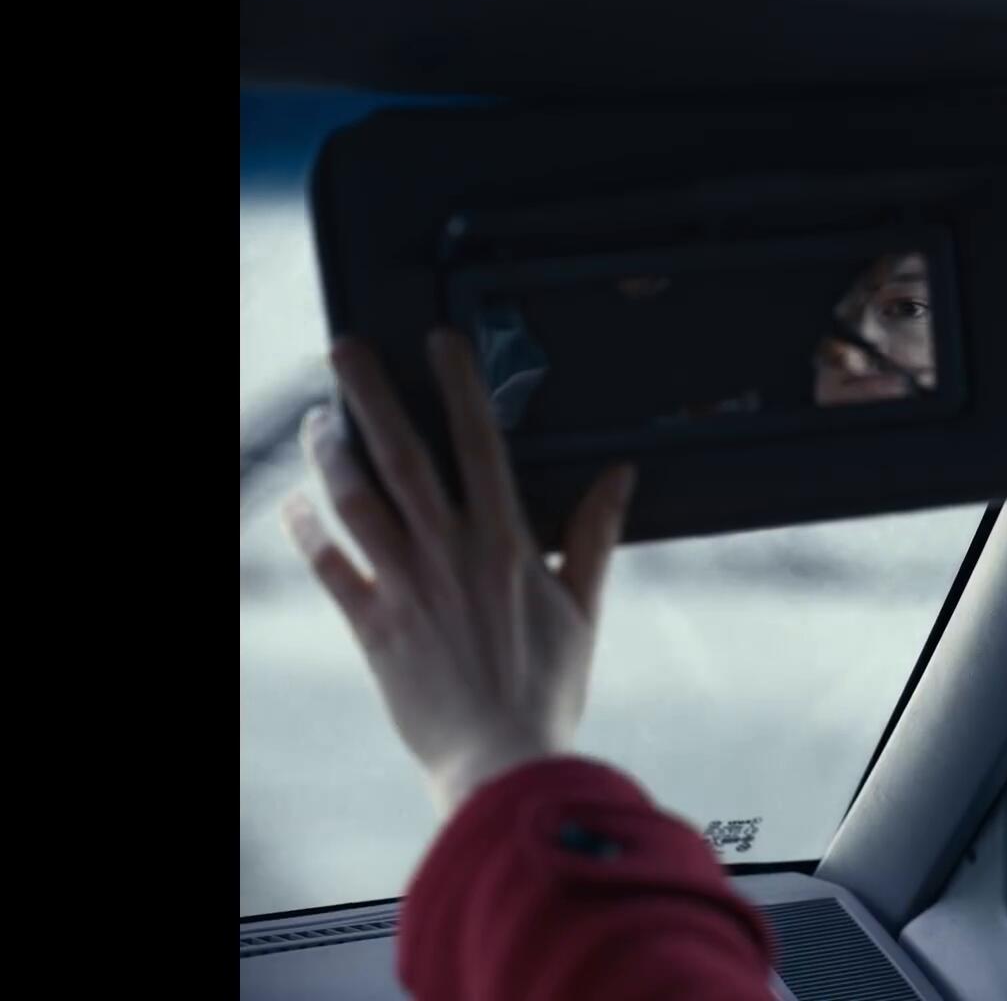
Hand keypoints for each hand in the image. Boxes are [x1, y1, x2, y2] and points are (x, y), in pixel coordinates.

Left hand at [281, 329, 635, 813]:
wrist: (503, 761)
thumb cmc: (549, 688)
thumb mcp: (585, 607)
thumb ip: (594, 534)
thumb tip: (619, 475)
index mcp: (506, 542)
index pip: (479, 443)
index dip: (459, 385)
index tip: (440, 340)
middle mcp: (450, 552)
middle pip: (400, 456)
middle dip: (369, 395)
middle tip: (343, 348)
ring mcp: (405, 586)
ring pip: (354, 500)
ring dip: (329, 452)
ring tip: (318, 419)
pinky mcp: (372, 626)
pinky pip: (327, 566)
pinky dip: (305, 530)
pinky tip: (292, 504)